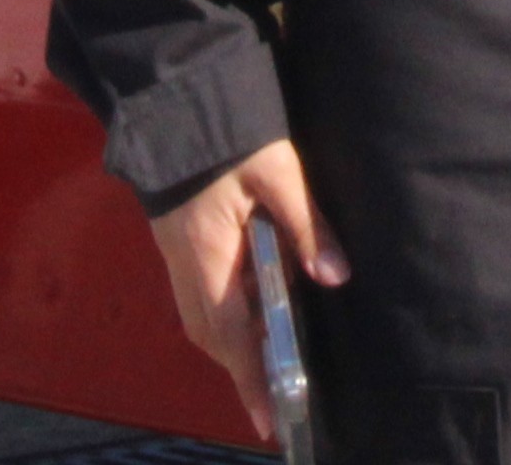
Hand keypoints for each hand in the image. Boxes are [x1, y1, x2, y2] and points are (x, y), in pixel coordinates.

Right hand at [147, 137, 342, 430]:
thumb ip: (306, 224)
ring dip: (233, 342)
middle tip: (276, 397)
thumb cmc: (228, 130)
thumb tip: (335, 276)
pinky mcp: (177, 234)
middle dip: (243, 367)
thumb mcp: (277, 170)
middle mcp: (184, 261)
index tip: (269, 418)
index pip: (230, 333)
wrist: (175, 90)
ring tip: (269, 361)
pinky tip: (251, 307)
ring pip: (203, 315)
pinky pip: (199, 291)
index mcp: (206, 253)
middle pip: (212, 334)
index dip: (251, 378)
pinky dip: (224, 312)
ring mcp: (175, 249)